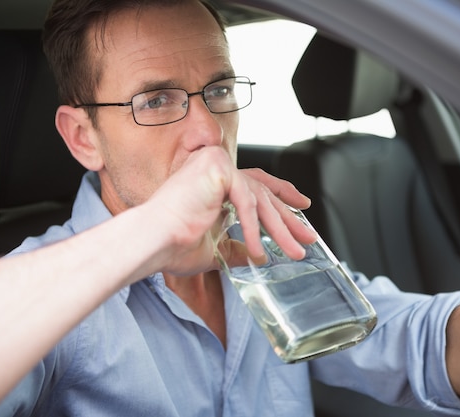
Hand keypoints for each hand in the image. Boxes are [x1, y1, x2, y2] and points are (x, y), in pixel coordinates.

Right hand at [136, 147, 315, 277]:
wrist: (151, 242)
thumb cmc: (172, 245)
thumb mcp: (215, 248)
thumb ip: (235, 247)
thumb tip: (252, 257)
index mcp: (214, 182)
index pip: (255, 182)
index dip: (281, 193)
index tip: (302, 204)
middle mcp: (216, 167)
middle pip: (263, 191)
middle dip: (288, 217)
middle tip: (307, 236)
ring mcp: (216, 164)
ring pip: (259, 198)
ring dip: (280, 229)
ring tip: (294, 251)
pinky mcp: (217, 168)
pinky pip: (246, 201)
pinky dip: (253, 228)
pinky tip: (259, 251)